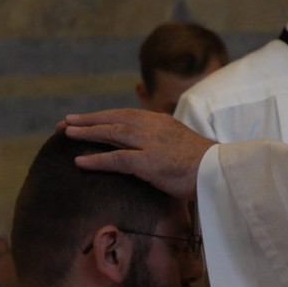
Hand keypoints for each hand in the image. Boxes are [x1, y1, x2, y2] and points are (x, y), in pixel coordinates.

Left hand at [63, 108, 215, 200]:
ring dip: (87, 133)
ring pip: (112, 132)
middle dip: (89, 120)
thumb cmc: (206, 165)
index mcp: (162, 122)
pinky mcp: (149, 162)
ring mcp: (151, 143)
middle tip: (66, 122)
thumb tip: (155, 151)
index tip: (87, 118)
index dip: (105, 116)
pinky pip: (116, 159)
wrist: (221, 172)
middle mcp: (154, 127)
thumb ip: (166, 143)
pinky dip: (96, 160)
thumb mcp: (183, 146)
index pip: (127, 114)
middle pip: (114, 118)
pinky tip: (79, 161)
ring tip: (66, 133)